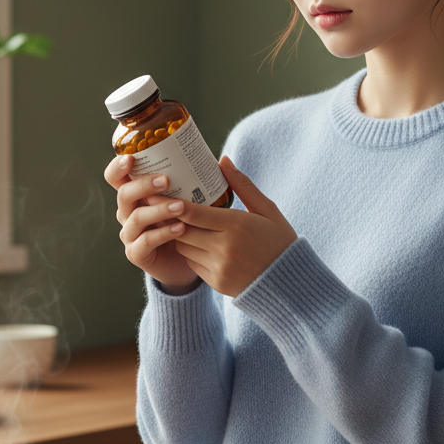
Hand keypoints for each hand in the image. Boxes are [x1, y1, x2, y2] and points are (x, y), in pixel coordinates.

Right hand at [103, 154, 199, 293]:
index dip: (118, 167)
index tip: (131, 159)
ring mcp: (130, 234)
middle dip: (143, 185)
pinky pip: (145, 242)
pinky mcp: (137, 254)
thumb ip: (197, 181)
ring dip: (158, 209)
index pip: (116, 177)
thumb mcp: (191, 198)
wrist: (191, 260)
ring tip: (180, 206)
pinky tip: (181, 228)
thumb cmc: (189, 222)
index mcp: (135, 194)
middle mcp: (128, 212)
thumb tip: (223, 160)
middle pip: (124, 194)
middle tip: (166, 180)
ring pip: (136, 218)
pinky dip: (163, 233)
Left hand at [168, 156, 296, 296]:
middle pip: (182, 229)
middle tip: (157, 204)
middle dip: (168, 217)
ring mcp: (219, 267)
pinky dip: (191, 252)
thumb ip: (242, 185)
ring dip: (180, 234)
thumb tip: (223, 160)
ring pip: (184, 247)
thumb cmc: (279, 241)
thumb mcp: (267, 209)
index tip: (154, 192)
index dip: (170, 202)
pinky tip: (198, 243)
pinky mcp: (216, 282)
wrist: (289, 283)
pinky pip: (192, 263)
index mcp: (236, 225)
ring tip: (180, 221)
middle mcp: (224, 247)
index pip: (193, 212)